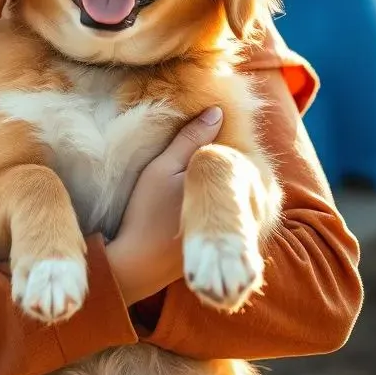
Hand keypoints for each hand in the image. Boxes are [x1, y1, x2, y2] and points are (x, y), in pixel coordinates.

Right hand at [104, 107, 223, 305]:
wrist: (138, 264)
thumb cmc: (147, 212)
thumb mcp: (163, 168)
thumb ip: (189, 140)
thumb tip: (217, 110)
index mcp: (221, 185)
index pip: (234, 152)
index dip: (226, 137)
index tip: (217, 119)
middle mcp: (234, 208)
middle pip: (237, 174)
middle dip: (228, 158)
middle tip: (215, 142)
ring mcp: (229, 227)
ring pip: (233, 193)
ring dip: (225, 180)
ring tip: (209, 167)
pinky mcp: (220, 240)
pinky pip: (227, 211)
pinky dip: (219, 200)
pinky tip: (205, 195)